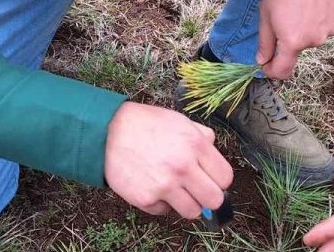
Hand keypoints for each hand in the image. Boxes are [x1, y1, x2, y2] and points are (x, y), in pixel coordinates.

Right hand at [104, 102, 233, 219]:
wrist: (108, 132)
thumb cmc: (145, 124)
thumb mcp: (179, 121)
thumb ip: (201, 136)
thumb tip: (214, 151)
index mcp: (195, 145)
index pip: (225, 178)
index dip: (219, 180)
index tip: (210, 179)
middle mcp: (183, 167)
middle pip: (214, 200)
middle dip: (207, 196)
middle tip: (196, 190)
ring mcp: (164, 186)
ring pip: (192, 212)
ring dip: (186, 203)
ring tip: (174, 189)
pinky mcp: (146, 199)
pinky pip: (165, 212)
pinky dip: (161, 203)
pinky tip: (152, 186)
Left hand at [257, 0, 333, 78]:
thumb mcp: (266, 13)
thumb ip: (265, 41)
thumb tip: (262, 60)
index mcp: (292, 42)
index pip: (283, 70)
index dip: (272, 71)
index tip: (267, 63)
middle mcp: (313, 41)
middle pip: (297, 49)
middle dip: (288, 38)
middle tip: (283, 13)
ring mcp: (329, 31)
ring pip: (312, 37)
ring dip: (304, 28)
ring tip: (300, 4)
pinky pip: (325, 26)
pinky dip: (318, 19)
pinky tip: (314, 1)